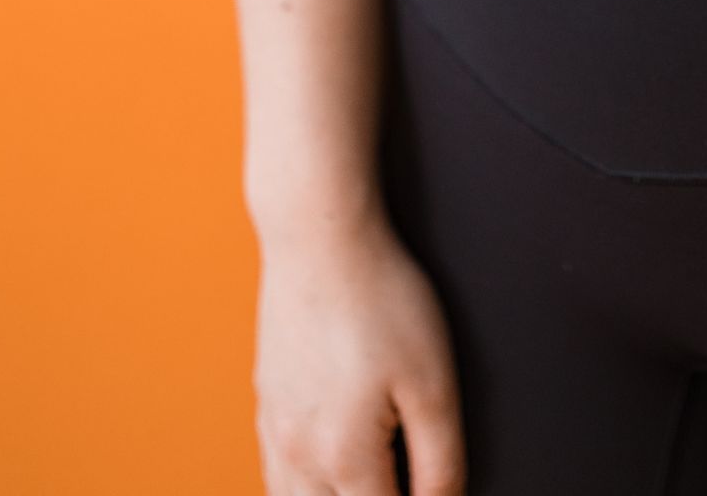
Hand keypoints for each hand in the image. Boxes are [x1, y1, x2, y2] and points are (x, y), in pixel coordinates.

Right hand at [254, 207, 465, 495]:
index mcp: (344, 458)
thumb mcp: (434, 381)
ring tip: (371, 480)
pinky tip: (327, 473)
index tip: (431, 490)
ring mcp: (274, 430)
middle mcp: (299, 455)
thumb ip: (441, 460)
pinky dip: (299, 490)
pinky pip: (274, 476)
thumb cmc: (380, 298)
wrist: (319, 236)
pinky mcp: (264, 403)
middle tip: (402, 478)